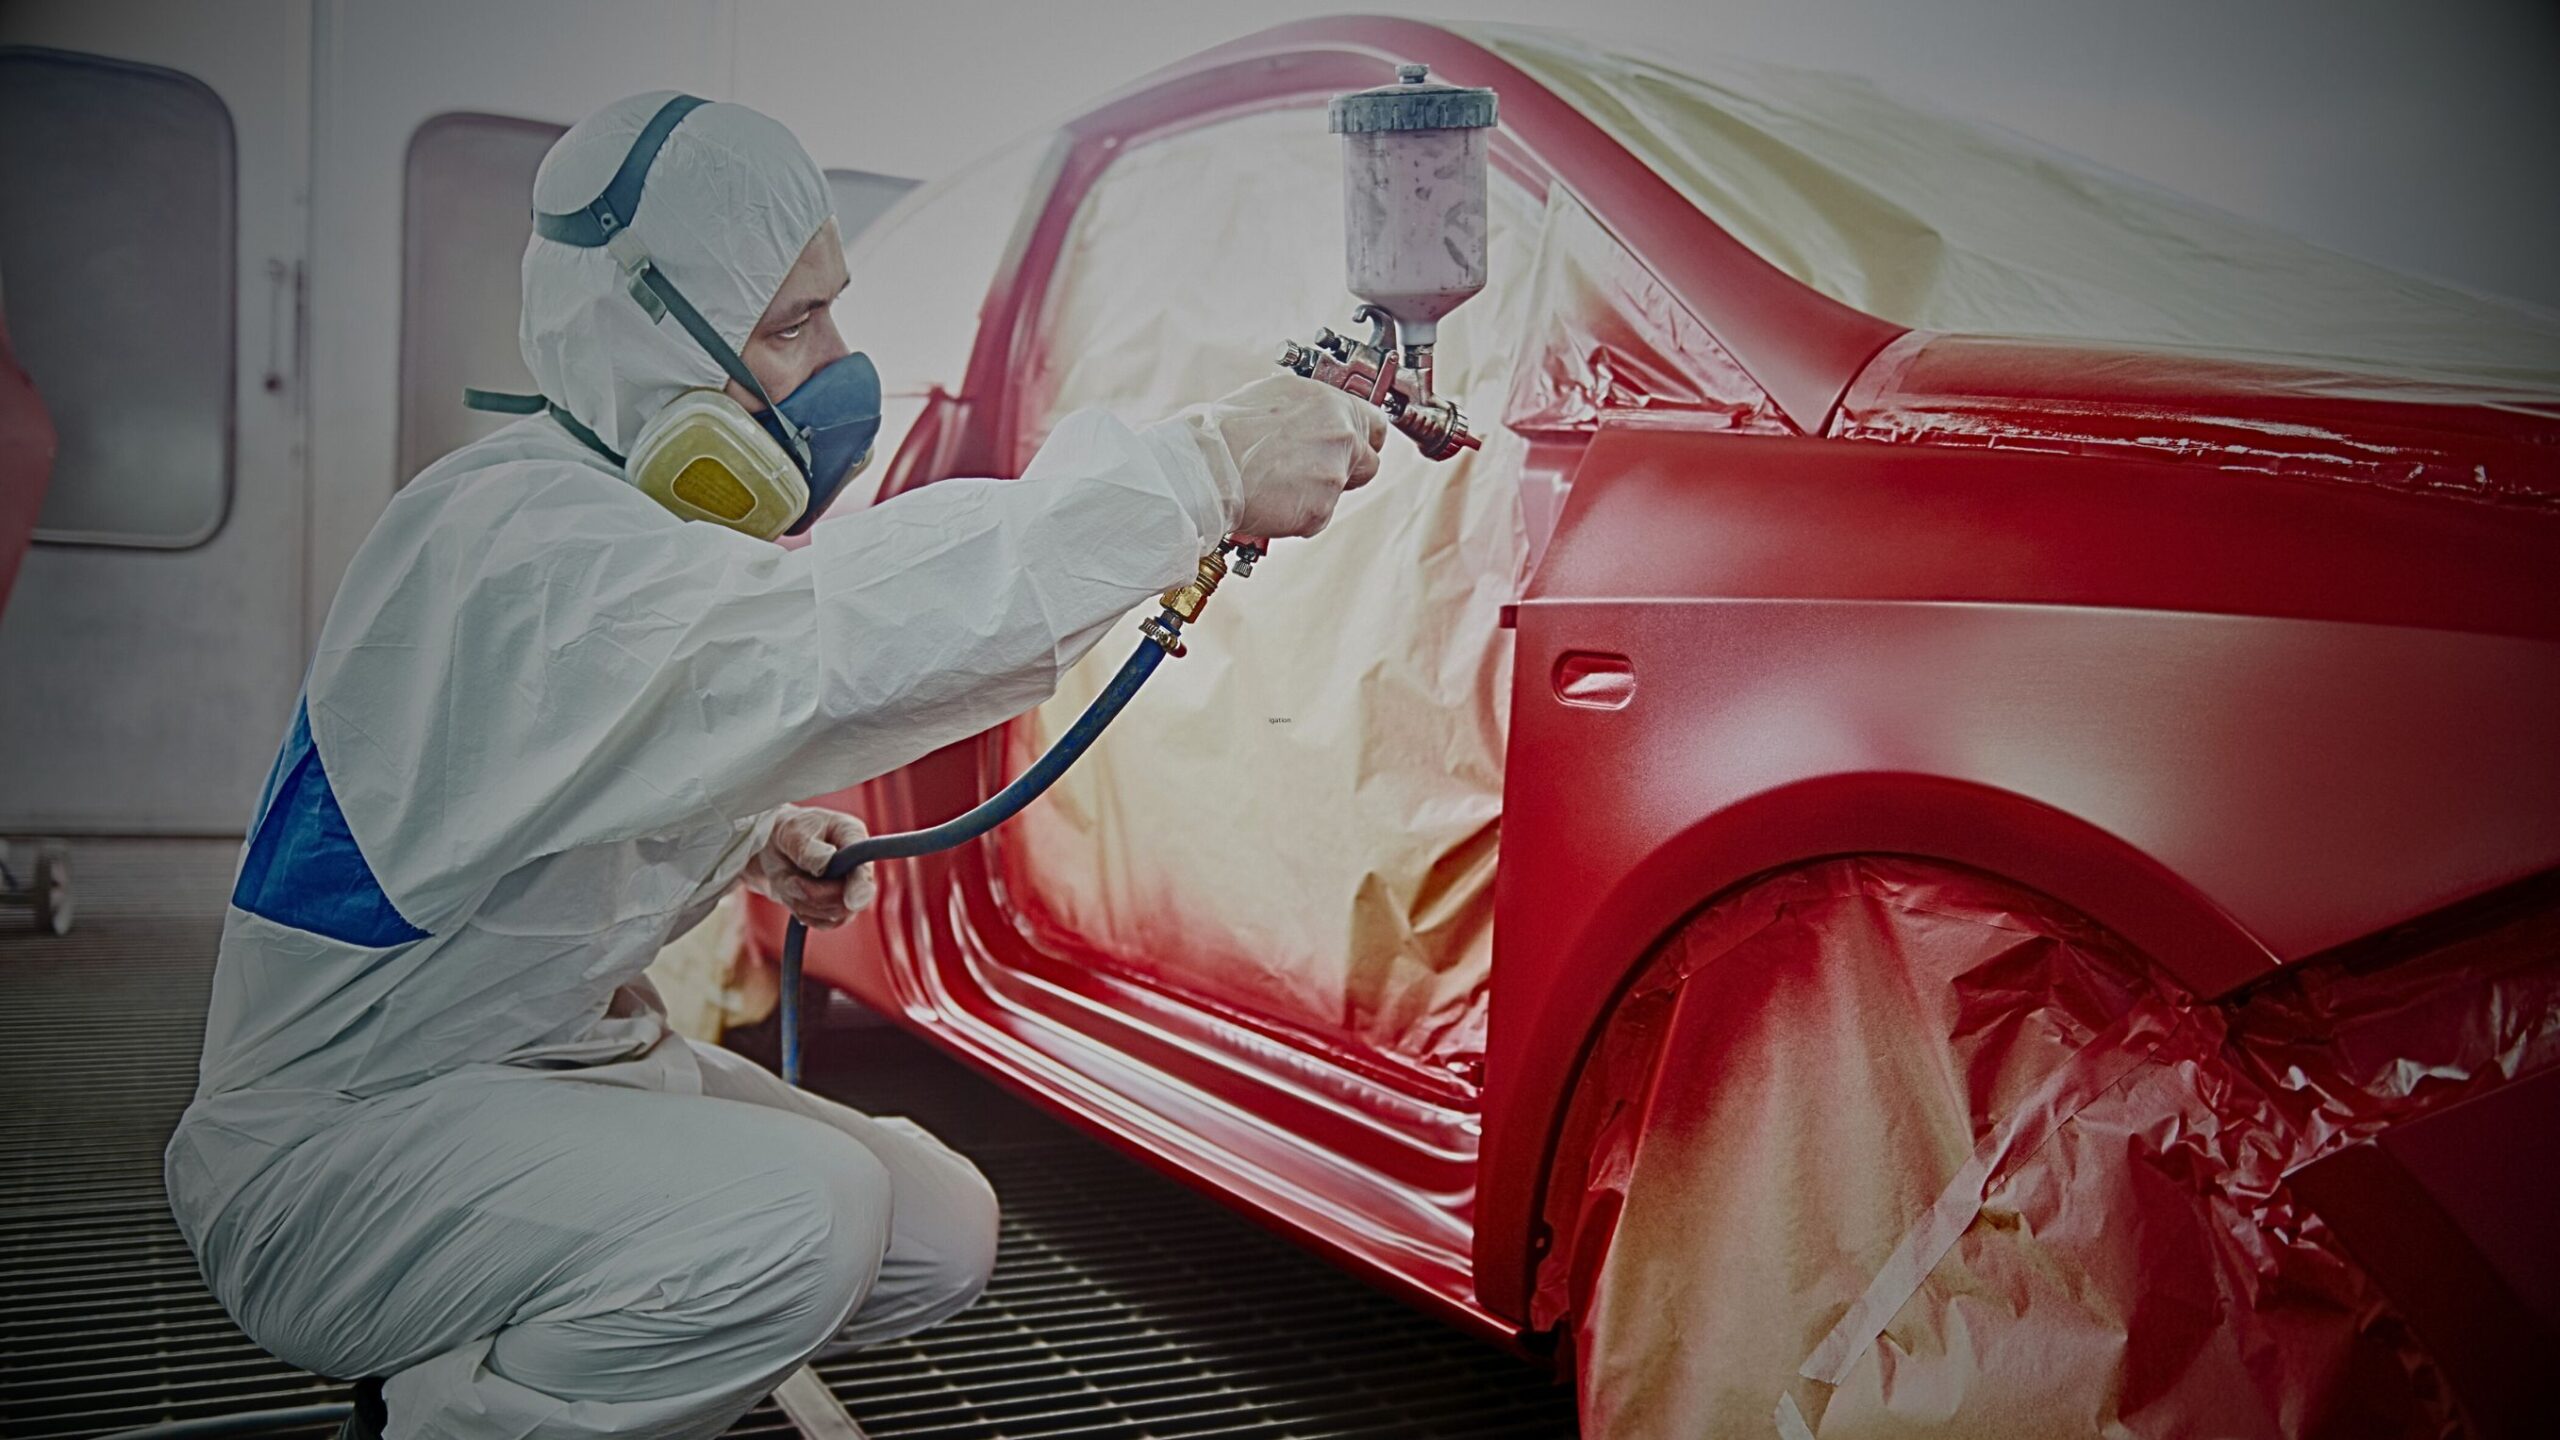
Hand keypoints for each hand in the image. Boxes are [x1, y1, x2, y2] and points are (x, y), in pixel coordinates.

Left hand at [743, 805, 876, 928]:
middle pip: (847, 900)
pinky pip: (822, 922)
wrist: (775, 845)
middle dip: (812, 894)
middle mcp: (857, 866)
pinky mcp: (837, 908)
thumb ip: (809, 849)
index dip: (860, 887)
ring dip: (801, 900)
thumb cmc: (789, 831)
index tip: (852, 902)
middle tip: (790, 879)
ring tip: (788, 879)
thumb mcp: (793, 832)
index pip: (863, 866)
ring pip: (831, 914)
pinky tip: (794, 891)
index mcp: (853, 837)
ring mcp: (850, 890)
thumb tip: (826, 864)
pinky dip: (800, 910)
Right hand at [1192, 374, 1384, 539]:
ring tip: (1278, 482)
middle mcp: (1340, 435)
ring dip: (1316, 492)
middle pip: (1368, 463)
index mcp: (1330, 403)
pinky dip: (1298, 513)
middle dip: (1347, 470)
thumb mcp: (1273, 397)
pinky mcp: (1320, 509)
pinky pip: (1319, 516)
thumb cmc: (1225, 432)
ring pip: (1340, 492)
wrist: (1206, 468)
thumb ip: (1308, 410)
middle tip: (1311, 471)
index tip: (1357, 445)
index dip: (1364, 438)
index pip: (1376, 423)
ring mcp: (1333, 474)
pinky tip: (1273, 498)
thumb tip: (1315, 418)